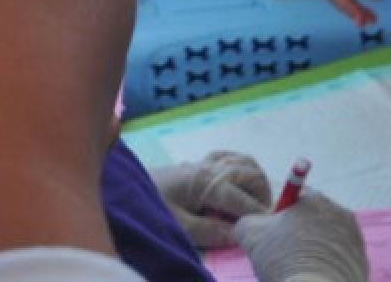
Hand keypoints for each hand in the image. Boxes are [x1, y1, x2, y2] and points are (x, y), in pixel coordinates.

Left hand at [150, 151, 271, 247]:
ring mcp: (205, 162)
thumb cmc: (152, 208)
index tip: (267, 229)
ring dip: (255, 180)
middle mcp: (211, 167)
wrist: (123, 190)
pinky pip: (229, 157)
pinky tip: (238, 182)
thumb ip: (210, 232)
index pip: (244, 199)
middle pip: (251, 173)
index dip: (258, 215)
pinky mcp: (198, 163)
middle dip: (262, 195)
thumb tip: (240, 234)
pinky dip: (241, 168)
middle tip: (262, 218)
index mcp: (207, 182)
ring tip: (255, 203)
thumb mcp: (179, 227)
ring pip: (244, 161)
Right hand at [234, 191, 368, 281]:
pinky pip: (337, 260)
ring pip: (325, 240)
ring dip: (312, 250)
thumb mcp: (250, 234)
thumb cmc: (284, 260)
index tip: (271, 235)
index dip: (278, 215)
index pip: (293, 196)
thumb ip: (247, 220)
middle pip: (312, 218)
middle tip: (281, 255)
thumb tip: (251, 224)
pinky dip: (325, 268)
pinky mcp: (361, 263)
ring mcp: (354, 239)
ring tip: (297, 271)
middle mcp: (340, 213)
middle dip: (297, 233)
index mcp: (315, 199)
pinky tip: (313, 280)